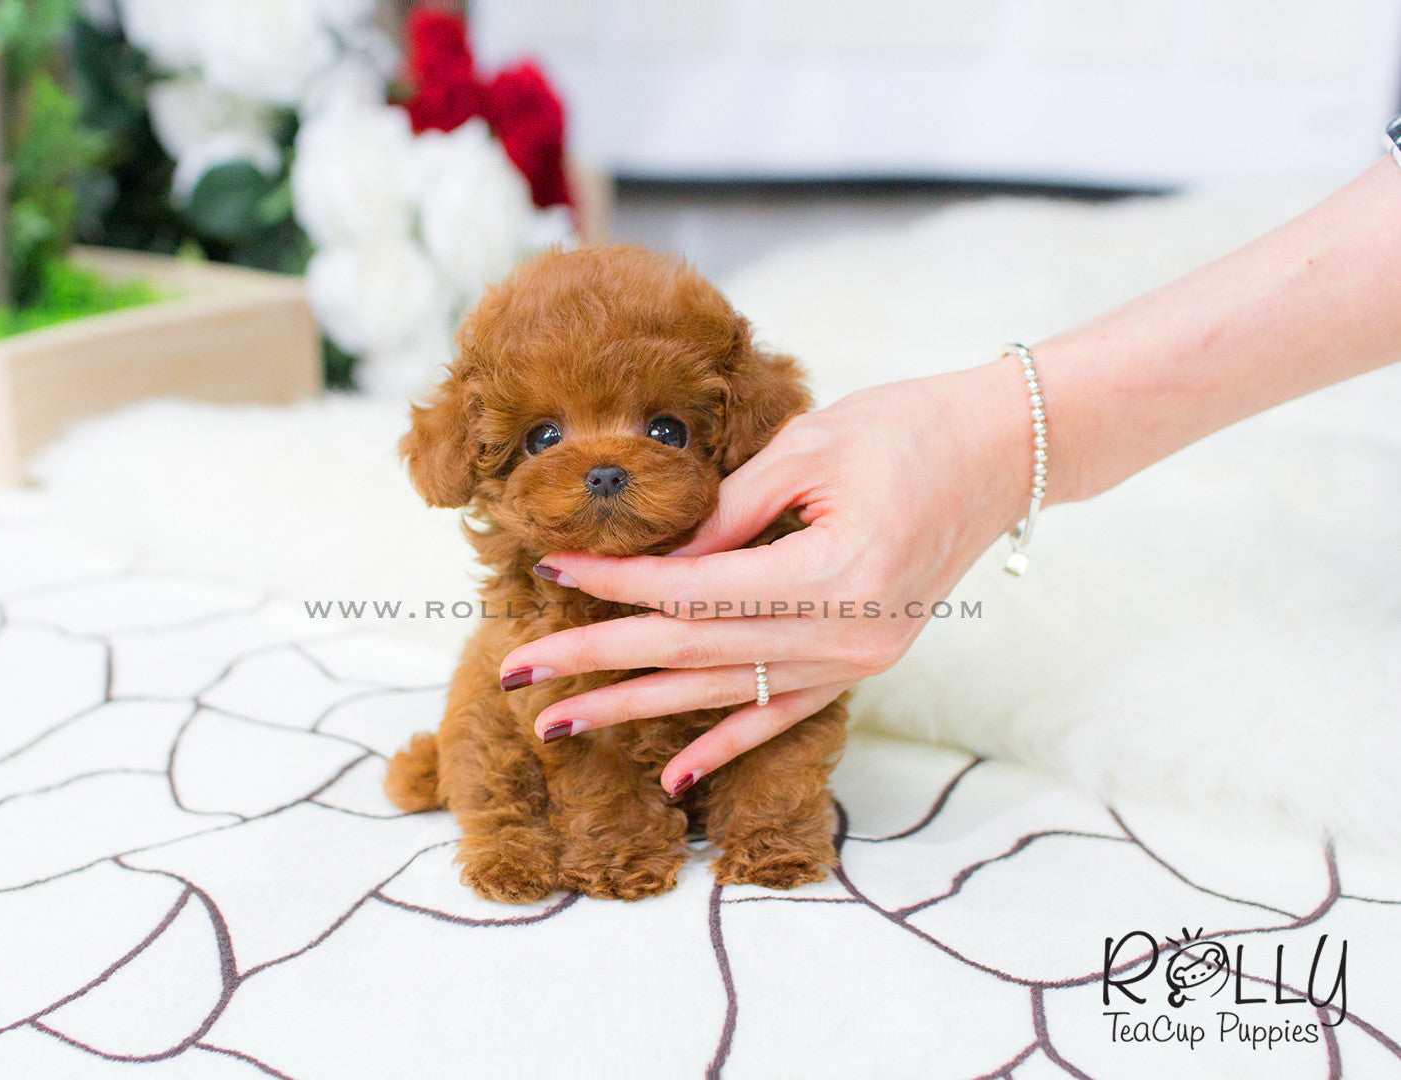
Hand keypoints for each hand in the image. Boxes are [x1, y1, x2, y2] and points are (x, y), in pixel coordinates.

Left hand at [499, 359, 1035, 794]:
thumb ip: (724, 516)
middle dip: (599, 663)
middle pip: (695, 653)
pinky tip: (674, 775)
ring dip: (640, 710)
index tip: (549, 572)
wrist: (1002, 453)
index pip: (692, 590)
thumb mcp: (806, 451)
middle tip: (518, 673)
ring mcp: (858, 659)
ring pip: (726, 694)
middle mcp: (846, 633)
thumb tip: (650, 563)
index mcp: (833, 572)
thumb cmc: (905, 428)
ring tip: (561, 722)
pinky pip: (783, 715)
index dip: (616, 585)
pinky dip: (726, 745)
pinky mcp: (863, 664)